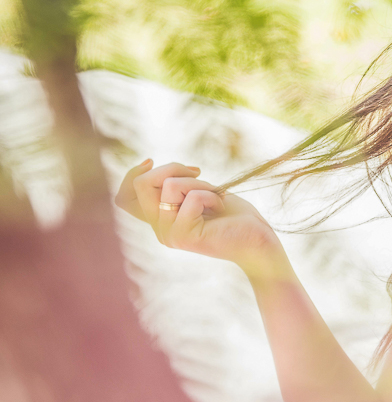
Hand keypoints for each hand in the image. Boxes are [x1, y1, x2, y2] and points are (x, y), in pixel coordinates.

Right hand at [115, 159, 285, 277]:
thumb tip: (148, 165)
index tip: (150, 161)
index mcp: (159, 221)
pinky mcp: (184, 235)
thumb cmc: (233, 215)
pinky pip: (192, 197)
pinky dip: (211, 195)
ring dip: (198, 183)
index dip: (132, 174)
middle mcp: (159, 230)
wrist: (258, 239)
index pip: (123, 199)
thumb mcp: (199, 192)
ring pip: (169, 186)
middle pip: (142, 184)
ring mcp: (169, 235)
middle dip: (172, 168)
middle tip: (199, 173)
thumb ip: (174, 185)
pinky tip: (221, 208)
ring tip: (216, 197)